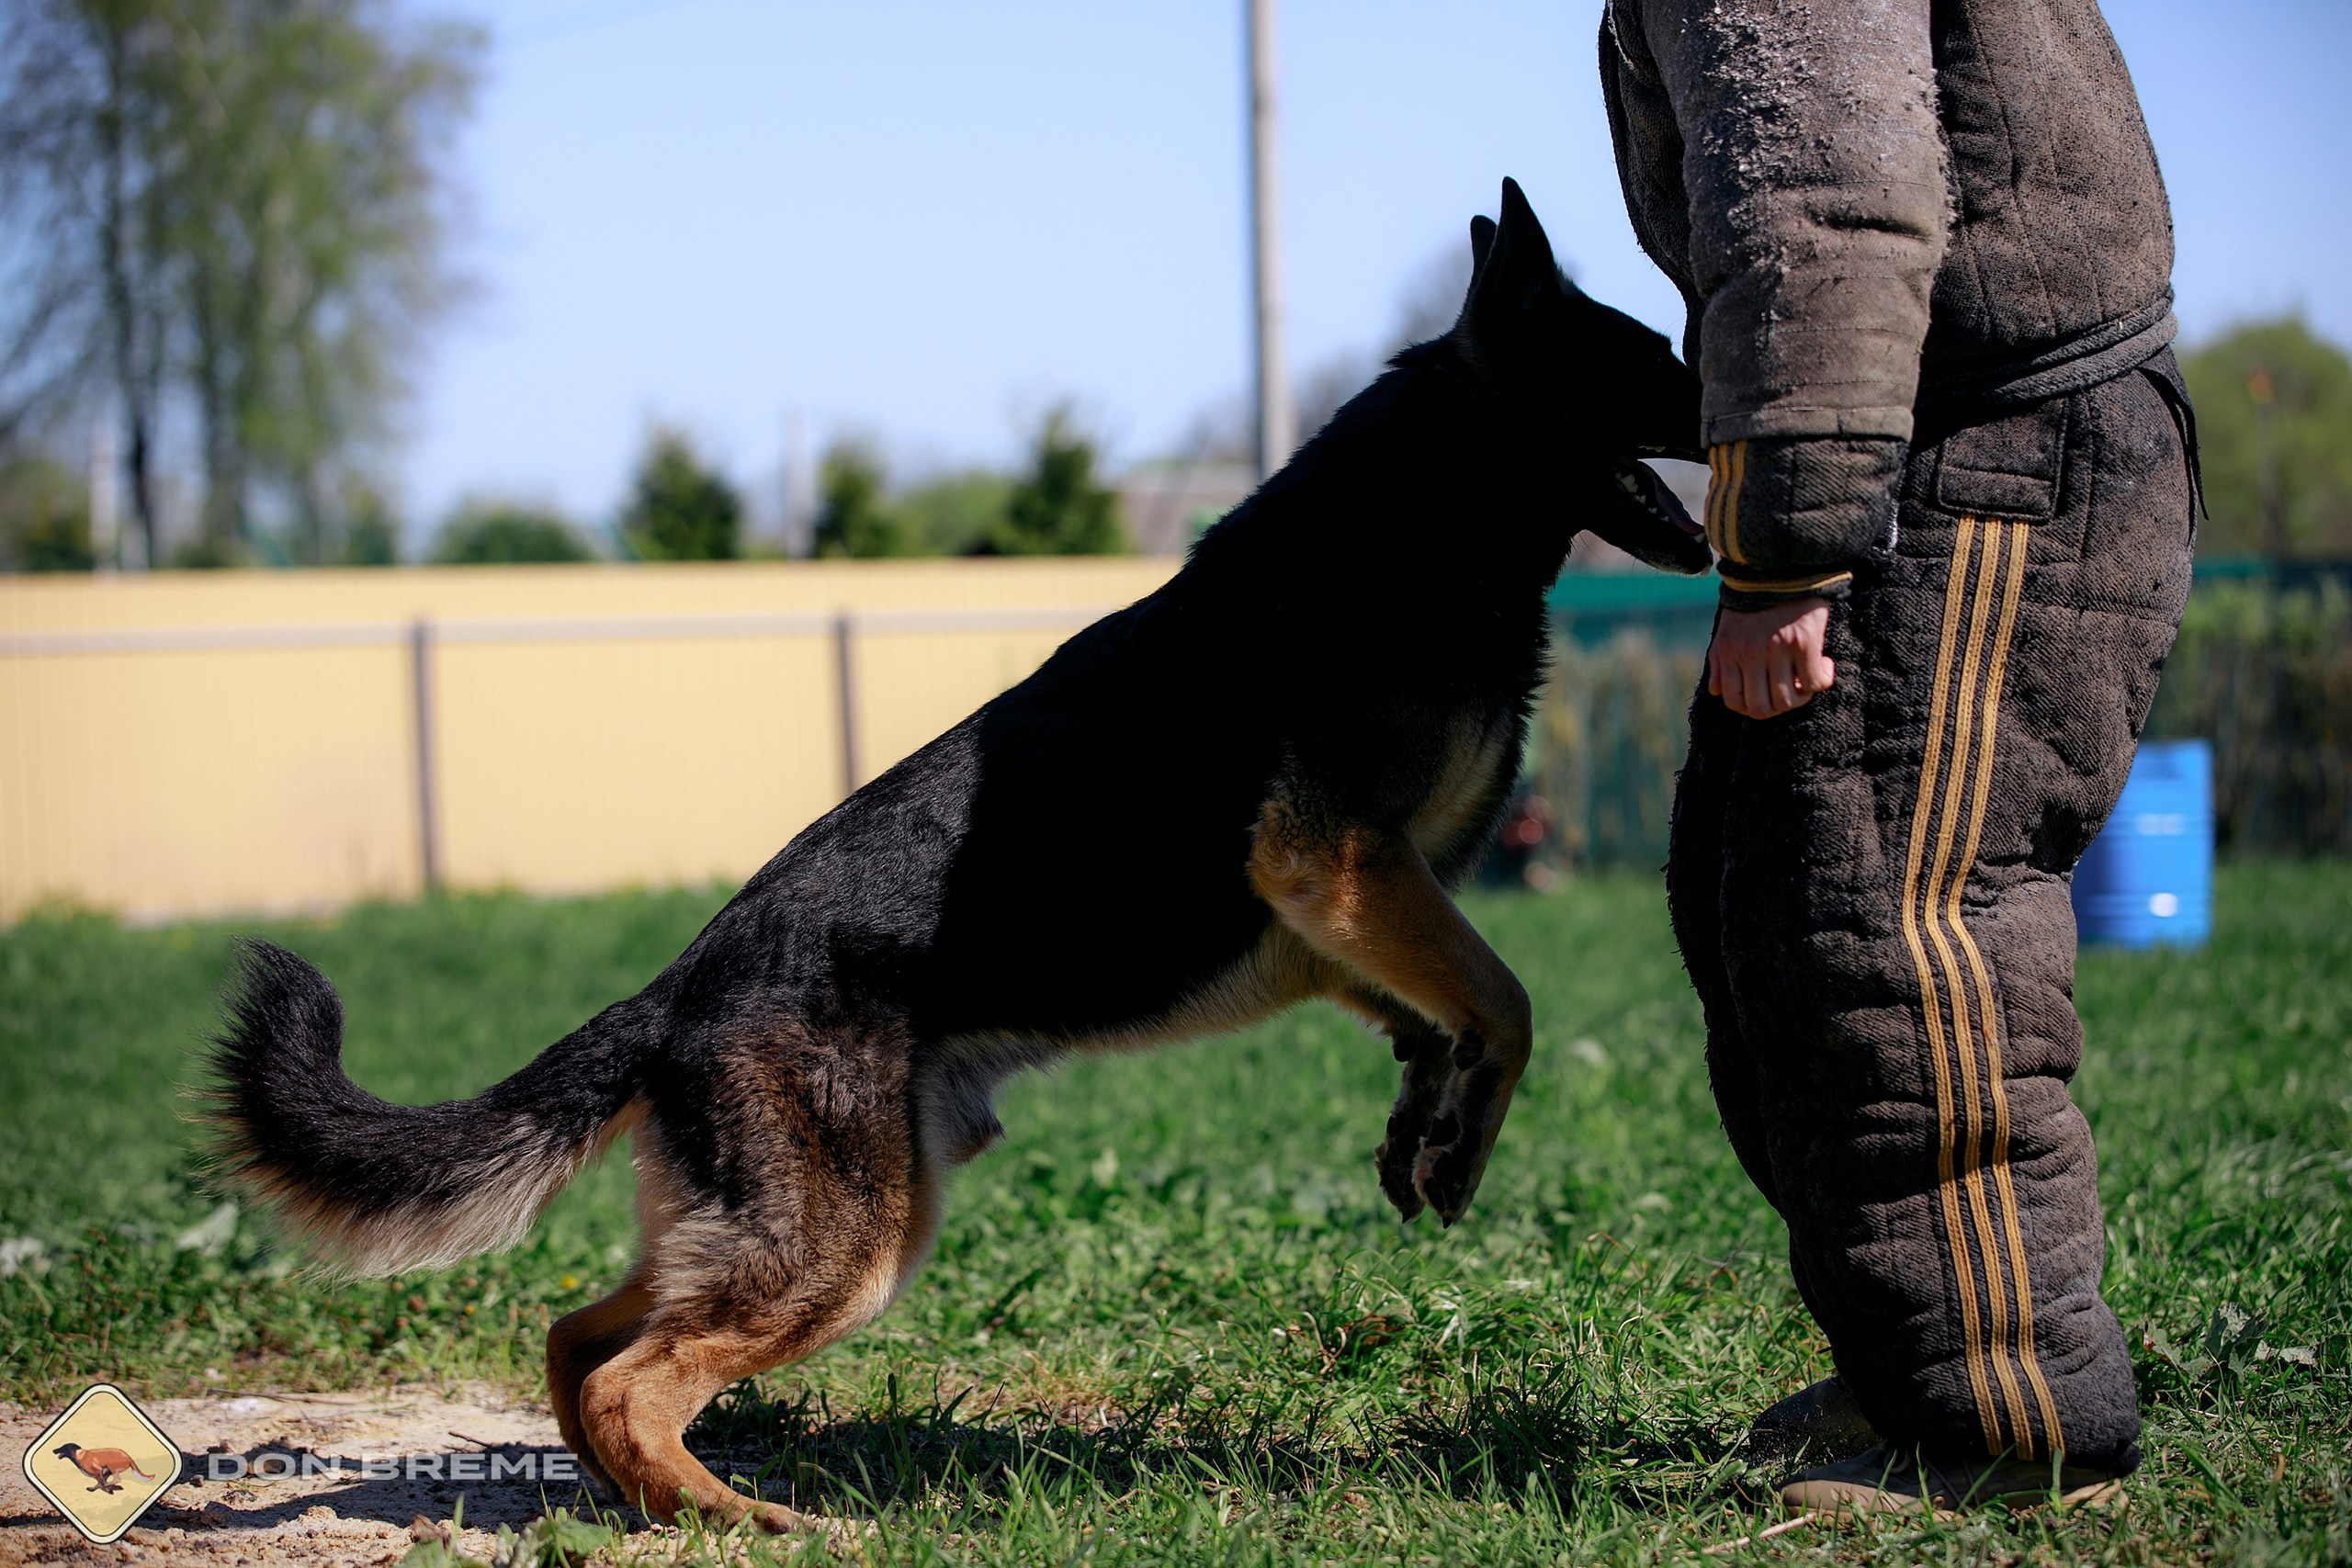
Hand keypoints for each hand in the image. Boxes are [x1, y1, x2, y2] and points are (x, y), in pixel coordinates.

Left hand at [1708, 598, 1834, 719]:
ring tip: (1807, 678)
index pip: (1734, 701)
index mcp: (1729, 651)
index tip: (1769, 694)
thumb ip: (1719, 661)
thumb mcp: (1727, 629)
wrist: (1781, 565)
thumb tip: (1716, 692)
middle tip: (1791, 690)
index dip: (1753, 707)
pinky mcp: (1803, 641)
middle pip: (1762, 708)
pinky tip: (1825, 664)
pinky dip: (1822, 680)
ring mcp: (1776, 649)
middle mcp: (1749, 653)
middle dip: (1778, 707)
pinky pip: (1814, 682)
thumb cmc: (1755, 600)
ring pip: (1788, 700)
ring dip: (1802, 696)